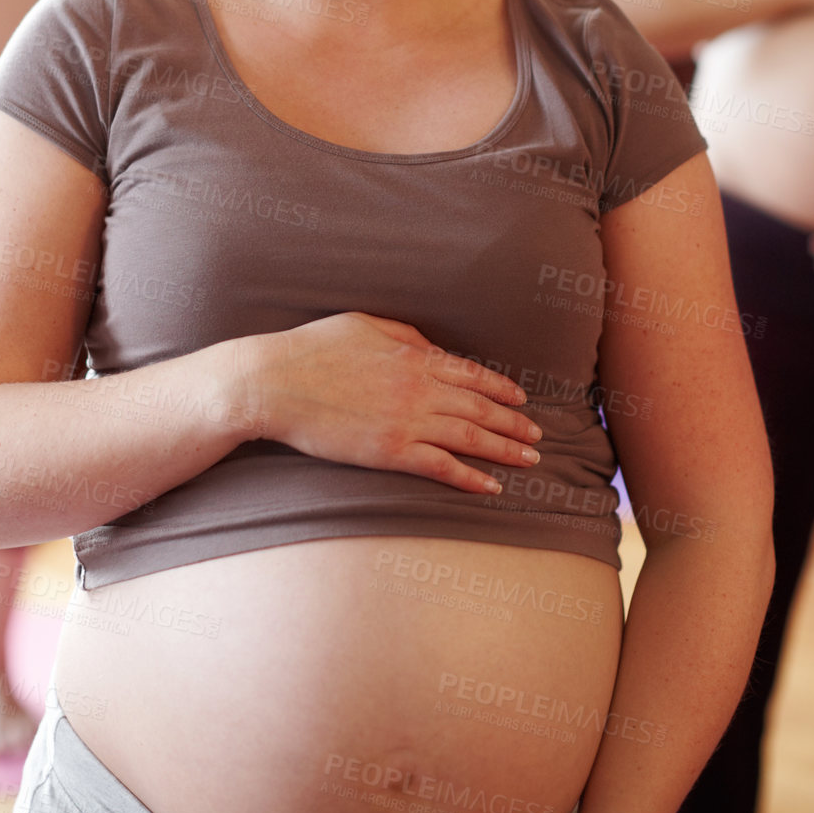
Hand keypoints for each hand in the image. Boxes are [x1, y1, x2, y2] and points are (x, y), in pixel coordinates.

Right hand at [258, 313, 542, 495]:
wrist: (276, 382)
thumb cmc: (313, 348)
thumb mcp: (364, 324)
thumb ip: (404, 334)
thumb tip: (430, 347)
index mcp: (413, 355)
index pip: (471, 373)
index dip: (501, 388)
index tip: (521, 399)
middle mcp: (418, 387)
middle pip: (479, 407)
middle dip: (513, 423)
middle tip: (537, 436)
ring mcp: (406, 420)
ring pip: (469, 437)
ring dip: (504, 450)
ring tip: (528, 460)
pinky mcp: (389, 452)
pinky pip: (440, 467)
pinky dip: (469, 478)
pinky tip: (490, 487)